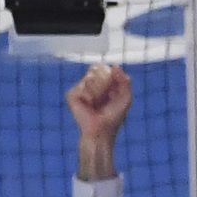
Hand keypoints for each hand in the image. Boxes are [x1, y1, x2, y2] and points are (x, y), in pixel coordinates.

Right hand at [68, 63, 130, 178]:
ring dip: (98, 90)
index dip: (110, 74)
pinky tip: (89, 104)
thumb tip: (116, 66)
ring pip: (89, 77)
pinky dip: (89, 95)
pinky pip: (81, 86)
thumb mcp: (125, 98)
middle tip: (106, 96)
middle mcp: (89, 84)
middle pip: (95, 69)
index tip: (113, 88)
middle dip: (105, 82)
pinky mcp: (71, 95)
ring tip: (97, 103)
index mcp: (101, 84)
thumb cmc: (114, 116)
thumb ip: (124, 82)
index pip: (103, 68)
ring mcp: (79, 89)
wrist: (101, 130)